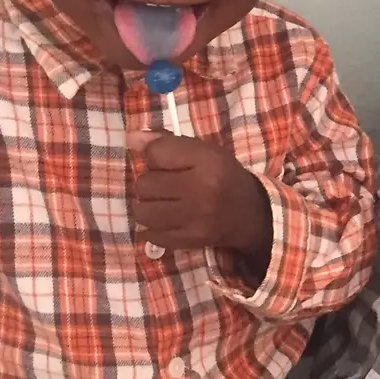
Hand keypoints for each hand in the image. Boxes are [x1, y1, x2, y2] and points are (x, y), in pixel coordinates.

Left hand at [127, 131, 271, 257]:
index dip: (155, 155)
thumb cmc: (222, 175)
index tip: (166, 162)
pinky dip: (153, 228)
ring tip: (161, 203)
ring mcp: (195, 217)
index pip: (156, 152)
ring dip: (147, 206)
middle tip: (166, 185)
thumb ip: (165, 142)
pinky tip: (166, 220)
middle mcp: (202, 189)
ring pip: (143, 211)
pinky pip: (151, 234)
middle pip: (145, 183)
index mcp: (208, 160)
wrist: (249, 212)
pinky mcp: (190, 239)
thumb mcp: (202, 151)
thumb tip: (130, 139)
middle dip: (150, 183)